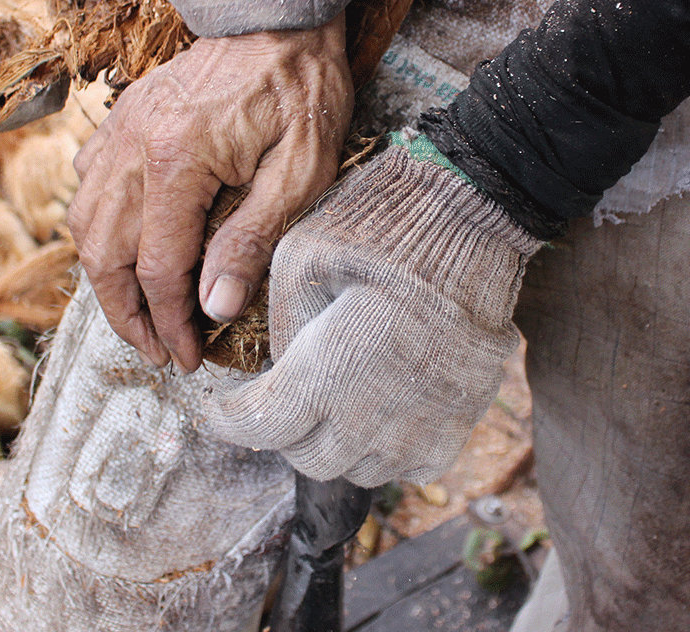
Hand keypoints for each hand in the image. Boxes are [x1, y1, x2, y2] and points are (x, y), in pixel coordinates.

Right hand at [68, 15, 352, 371]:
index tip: (187, 357)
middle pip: (103, 255)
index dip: (170, 322)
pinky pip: (88, 184)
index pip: (157, 268)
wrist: (278, 13)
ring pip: (85, 223)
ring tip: (137, 315)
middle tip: (158, 352)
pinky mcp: (123, 119)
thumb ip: (253, 238)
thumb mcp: (301, 169)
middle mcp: (133, 147)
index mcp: (177, 161)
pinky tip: (121, 247)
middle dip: (127, 315)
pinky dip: (96, 226)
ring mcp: (120, 130)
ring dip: (104, 279)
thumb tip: (214, 307)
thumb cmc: (302, 88)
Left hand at [207, 141, 541, 486]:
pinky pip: (411, 468)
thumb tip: (274, 367)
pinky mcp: (459, 421)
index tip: (219, 409)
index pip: (259, 428)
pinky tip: (379, 413)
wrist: (470, 218)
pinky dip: (387, 452)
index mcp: (326, 372)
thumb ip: (278, 326)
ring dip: (335, 444)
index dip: (227, 420)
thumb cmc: (379, 226)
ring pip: (358, 469)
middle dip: (283, 431)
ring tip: (331, 402)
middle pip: (307, 458)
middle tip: (280, 396)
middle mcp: (373, 414)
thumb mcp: (298, 258)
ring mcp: (421, 424)